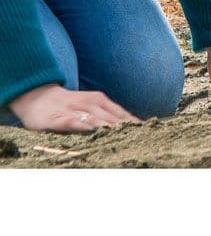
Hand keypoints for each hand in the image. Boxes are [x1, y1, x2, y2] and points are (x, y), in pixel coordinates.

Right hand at [8, 83, 139, 132]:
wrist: (37, 96)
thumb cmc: (68, 106)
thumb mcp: (88, 107)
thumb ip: (103, 116)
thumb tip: (123, 128)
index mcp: (99, 101)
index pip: (121, 114)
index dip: (134, 124)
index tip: (148, 133)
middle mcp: (90, 103)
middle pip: (112, 118)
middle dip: (126, 128)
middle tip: (140, 138)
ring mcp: (75, 110)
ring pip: (97, 120)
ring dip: (111, 128)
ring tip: (124, 137)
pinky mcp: (59, 118)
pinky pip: (74, 123)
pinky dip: (85, 127)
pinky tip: (94, 133)